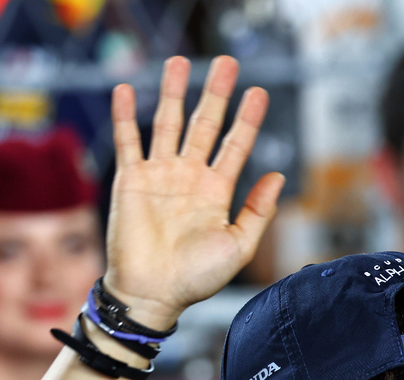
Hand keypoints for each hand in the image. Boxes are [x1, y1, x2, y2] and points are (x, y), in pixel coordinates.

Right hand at [104, 55, 285, 328]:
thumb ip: (258, 211)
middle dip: (216, 94)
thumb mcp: (239, 245)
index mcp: (217, 191)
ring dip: (173, 92)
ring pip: (168, 123)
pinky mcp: (131, 180)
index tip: (259, 92)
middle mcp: (189, 177)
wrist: (154, 294)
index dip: (248, 119)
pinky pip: (129, 141)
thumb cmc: (196, 278)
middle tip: (227, 63)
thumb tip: (278, 175)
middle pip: (205, 125)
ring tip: (180, 62)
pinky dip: (126, 115)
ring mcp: (160, 175)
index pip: (236, 145)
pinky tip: (127, 88)